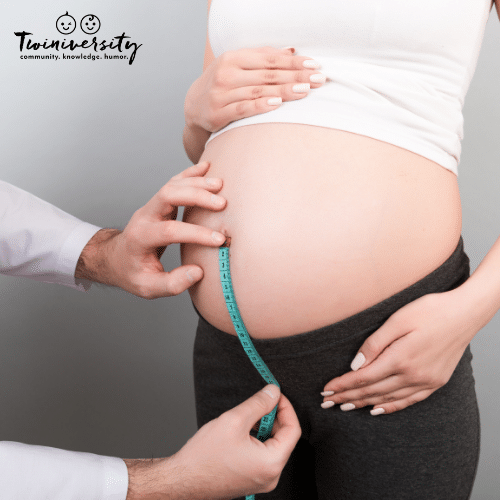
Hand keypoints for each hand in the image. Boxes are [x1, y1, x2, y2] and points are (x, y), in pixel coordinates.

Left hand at [75, 161, 226, 298]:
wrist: (116, 258)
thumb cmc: (133, 273)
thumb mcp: (148, 288)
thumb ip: (172, 284)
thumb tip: (197, 272)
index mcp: (140, 238)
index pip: (169, 231)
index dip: (196, 234)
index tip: (219, 240)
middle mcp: (144, 216)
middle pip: (167, 196)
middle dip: (196, 197)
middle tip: (222, 203)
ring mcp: (151, 206)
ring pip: (172, 185)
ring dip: (197, 182)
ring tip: (221, 185)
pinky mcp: (159, 201)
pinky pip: (174, 182)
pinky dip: (191, 174)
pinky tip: (207, 167)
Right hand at [124, 385, 300, 499]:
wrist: (182, 480)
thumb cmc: (204, 456)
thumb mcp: (234, 420)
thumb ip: (258, 403)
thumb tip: (273, 392)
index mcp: (271, 463)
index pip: (293, 430)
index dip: (286, 408)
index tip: (276, 395)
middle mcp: (271, 476)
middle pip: (284, 438)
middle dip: (273, 417)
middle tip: (260, 402)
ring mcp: (261, 480)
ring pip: (272, 445)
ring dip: (263, 427)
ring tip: (245, 418)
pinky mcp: (252, 479)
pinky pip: (262, 454)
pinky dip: (256, 439)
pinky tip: (241, 432)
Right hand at [184, 46, 325, 132]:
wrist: (194, 106)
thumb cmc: (222, 85)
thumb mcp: (238, 67)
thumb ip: (262, 59)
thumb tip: (291, 51)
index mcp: (234, 58)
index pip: (270, 59)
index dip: (294, 62)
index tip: (314, 66)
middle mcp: (226, 73)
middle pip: (267, 75)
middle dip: (295, 76)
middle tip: (317, 80)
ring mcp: (221, 93)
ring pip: (258, 91)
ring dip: (283, 91)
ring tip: (304, 91)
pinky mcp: (218, 113)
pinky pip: (243, 108)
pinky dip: (260, 105)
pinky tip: (277, 104)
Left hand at [321, 289, 481, 414]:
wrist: (465, 314)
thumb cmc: (430, 311)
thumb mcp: (398, 320)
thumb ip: (375, 343)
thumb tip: (355, 365)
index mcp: (400, 358)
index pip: (363, 377)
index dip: (343, 384)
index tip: (326, 389)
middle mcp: (413, 375)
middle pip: (372, 391)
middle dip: (347, 396)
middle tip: (327, 401)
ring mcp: (426, 381)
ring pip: (388, 399)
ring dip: (363, 403)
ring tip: (344, 406)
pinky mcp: (435, 382)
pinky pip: (408, 401)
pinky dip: (390, 407)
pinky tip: (377, 409)